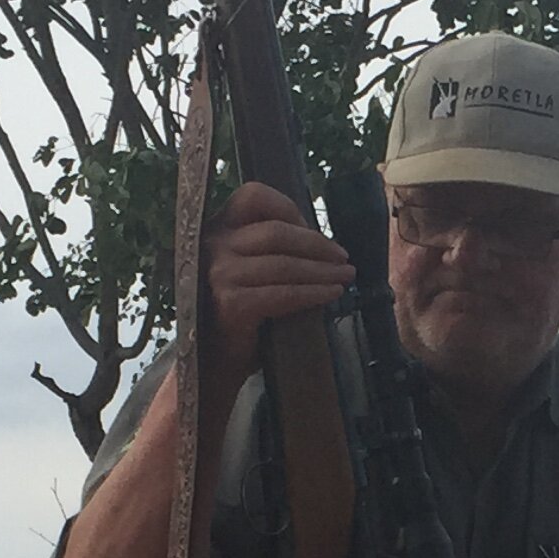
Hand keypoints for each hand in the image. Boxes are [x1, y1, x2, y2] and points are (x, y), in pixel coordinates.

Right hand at [205, 179, 352, 359]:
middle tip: (343, 258)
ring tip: (345, 277)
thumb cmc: (237, 314)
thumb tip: (319, 240)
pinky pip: (283, 294)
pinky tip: (332, 294)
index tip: (316, 228)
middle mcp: (213, 246)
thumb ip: (270, 248)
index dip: (289, 208)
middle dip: (317, 245)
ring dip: (322, 270)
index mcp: (217, 229)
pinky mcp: (231, 303)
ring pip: (284, 264)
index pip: (252, 197)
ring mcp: (219, 274)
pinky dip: (313, 293)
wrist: (213, 360)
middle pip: (276, 232)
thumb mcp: (248, 270)